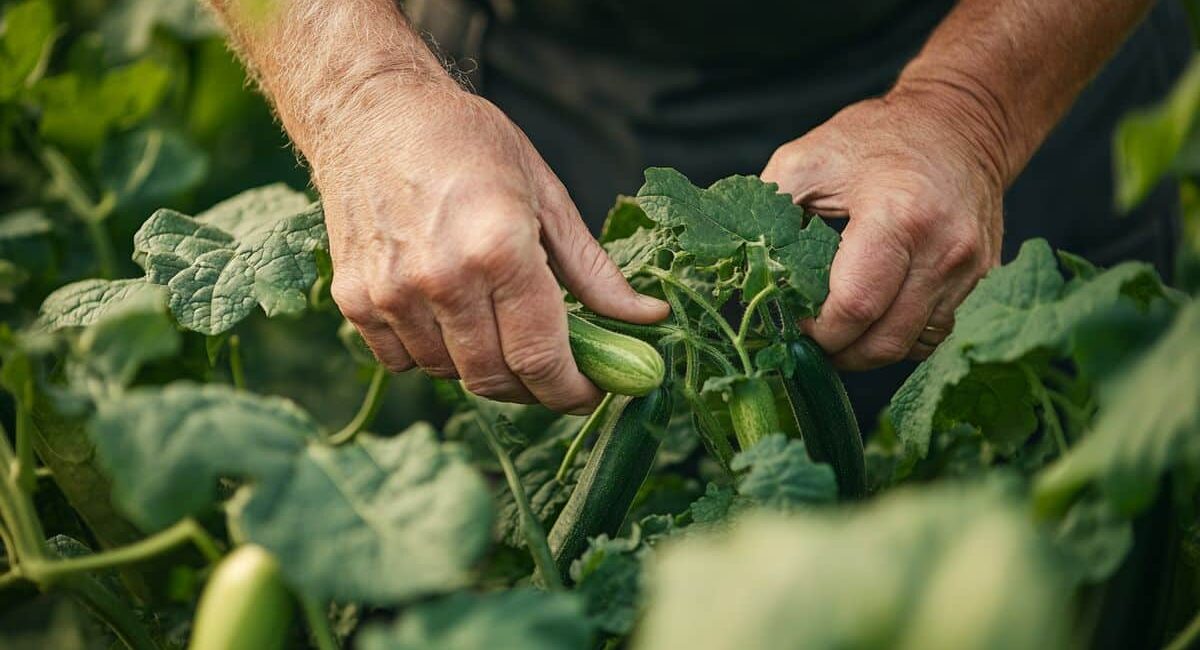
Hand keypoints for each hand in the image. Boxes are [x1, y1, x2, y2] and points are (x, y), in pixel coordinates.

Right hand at [316, 82, 668, 411]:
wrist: (372, 111)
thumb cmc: (468, 144)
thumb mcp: (545, 195)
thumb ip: (593, 270)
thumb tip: (650, 319)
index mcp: (500, 250)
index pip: (541, 359)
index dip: (571, 392)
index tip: (589, 395)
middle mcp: (442, 279)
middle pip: (495, 378)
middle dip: (533, 388)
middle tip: (551, 370)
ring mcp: (391, 294)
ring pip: (449, 373)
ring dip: (481, 366)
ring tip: (496, 326)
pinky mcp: (354, 300)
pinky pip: (402, 361)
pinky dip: (431, 353)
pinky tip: (447, 316)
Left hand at [762, 84, 1005, 368]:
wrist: (958, 120)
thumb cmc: (875, 138)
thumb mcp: (807, 161)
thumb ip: (770, 214)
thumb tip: (745, 272)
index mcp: (897, 218)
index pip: (854, 308)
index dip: (816, 331)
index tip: (793, 323)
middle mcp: (943, 250)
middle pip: (884, 341)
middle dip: (839, 352)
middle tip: (810, 342)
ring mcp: (969, 269)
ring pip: (913, 345)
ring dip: (869, 352)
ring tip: (839, 334)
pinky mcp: (981, 278)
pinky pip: (936, 332)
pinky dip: (901, 338)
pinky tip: (875, 321)